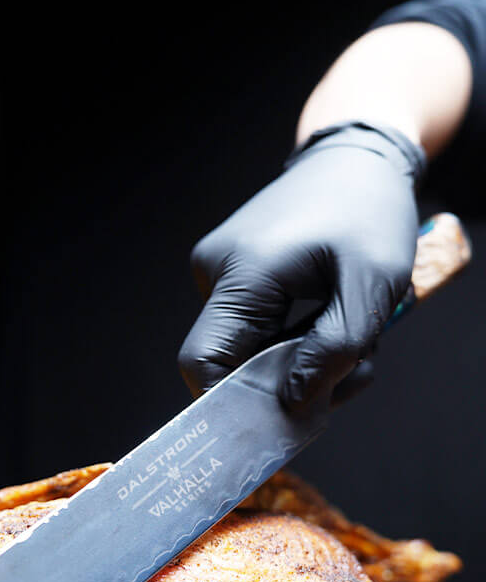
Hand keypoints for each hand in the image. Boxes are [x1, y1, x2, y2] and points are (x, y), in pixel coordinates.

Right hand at [178, 120, 423, 408]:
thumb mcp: (375, 283)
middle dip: (286, 384)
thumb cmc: (369, 213)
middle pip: (229, 364)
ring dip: (298, 362)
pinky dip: (293, 341)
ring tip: (350, 341)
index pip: (205, 364)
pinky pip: (252, 330)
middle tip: (347, 374)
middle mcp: (215, 272)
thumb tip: (292, 400)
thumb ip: (336, 347)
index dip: (231, 405)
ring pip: (245, 351)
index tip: (278, 423)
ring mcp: (218, 271)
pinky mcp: (231, 274)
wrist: (356, 158)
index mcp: (242, 273)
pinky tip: (327, 322)